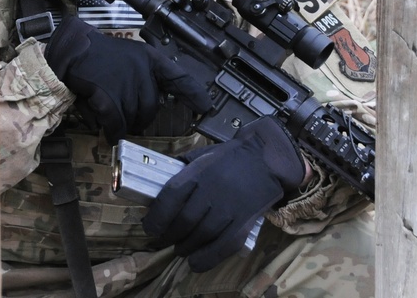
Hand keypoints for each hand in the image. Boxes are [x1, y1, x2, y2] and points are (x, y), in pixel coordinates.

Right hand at [44, 15, 211, 142]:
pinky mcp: (109, 96)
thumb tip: (153, 106)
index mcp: (150, 59)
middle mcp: (142, 70)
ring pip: (133, 118)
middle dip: (139, 117)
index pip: (179, 78)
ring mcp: (126, 83)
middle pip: (151, 108)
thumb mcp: (130, 57)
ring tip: (107, 109)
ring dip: (121, 122)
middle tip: (124, 113)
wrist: (72, 50)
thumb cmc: (99, 56)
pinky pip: (116, 124)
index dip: (194, 94)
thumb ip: (145, 77)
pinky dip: (111, 130)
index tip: (206, 108)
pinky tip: (105, 128)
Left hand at [142, 116, 305, 271]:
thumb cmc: (231, 157)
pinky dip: (207, 258)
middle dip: (169, 235)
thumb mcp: (203, 155)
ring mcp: (231, 207)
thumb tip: (157, 185)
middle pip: (184, 220)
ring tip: (181, 248)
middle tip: (164, 240)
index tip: (150, 227)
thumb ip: (182, 170)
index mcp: (200, 171)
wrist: (266, 158)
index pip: (171, 196)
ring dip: (185, 247)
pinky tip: (195, 262)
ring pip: (201, 235)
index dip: (157, 216)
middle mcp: (213, 190)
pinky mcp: (245, 222)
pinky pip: (224, 245)